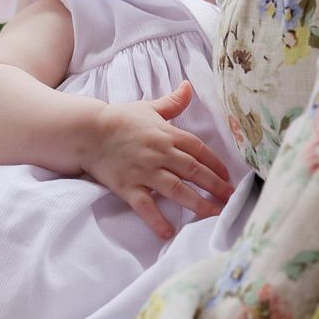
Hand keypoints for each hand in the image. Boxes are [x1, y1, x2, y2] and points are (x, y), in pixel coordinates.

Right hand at [83, 81, 234, 239]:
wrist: (88, 131)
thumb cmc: (119, 119)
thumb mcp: (149, 108)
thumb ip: (172, 102)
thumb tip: (188, 86)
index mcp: (167, 134)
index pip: (199, 150)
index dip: (215, 163)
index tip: (227, 176)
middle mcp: (160, 154)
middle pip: (194, 171)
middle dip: (215, 185)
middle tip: (230, 198)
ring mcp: (145, 171)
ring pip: (177, 189)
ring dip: (198, 203)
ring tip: (213, 213)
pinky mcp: (128, 187)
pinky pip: (145, 206)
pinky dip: (157, 220)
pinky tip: (169, 232)